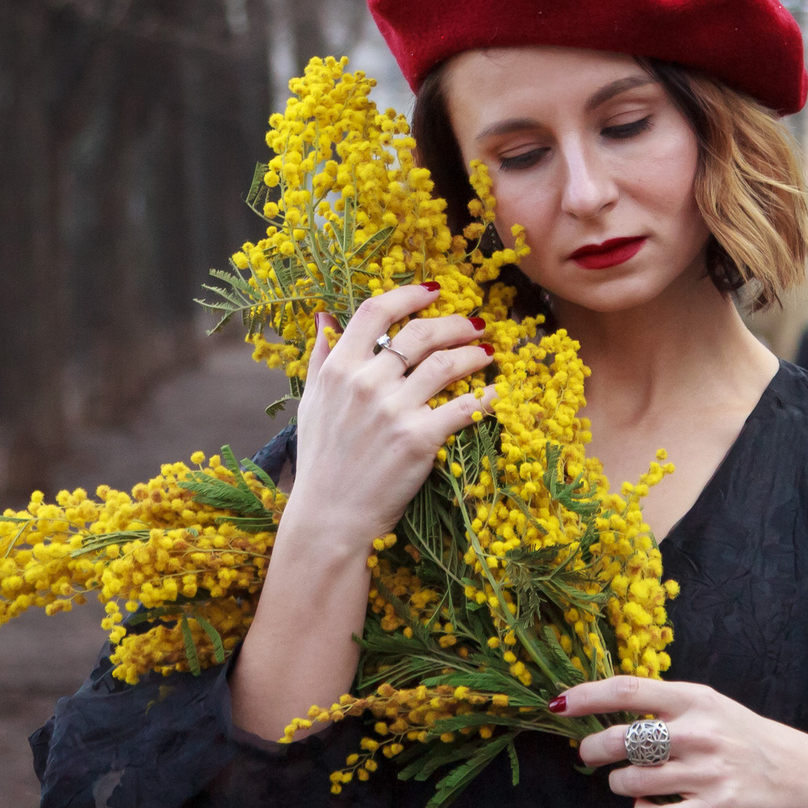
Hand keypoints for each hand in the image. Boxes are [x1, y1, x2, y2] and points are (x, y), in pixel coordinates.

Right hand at [276, 283, 493, 556]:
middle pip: (420, 334)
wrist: (330, 516)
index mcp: (339, 368)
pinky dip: (486, 397)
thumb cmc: (321, 460)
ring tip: (488, 354)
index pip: (376, 312)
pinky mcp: (419, 439)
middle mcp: (366, 383)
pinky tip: (496, 394)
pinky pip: (464, 407)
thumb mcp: (311, 402)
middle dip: (455, 323)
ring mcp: (394, 410)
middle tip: (475, 324)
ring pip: (447, 364)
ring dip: (475, 354)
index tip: (433, 291)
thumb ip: (321, 357)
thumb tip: (324, 316)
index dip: (409, 294)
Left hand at [558, 676, 807, 807]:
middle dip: (593, 750)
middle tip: (590, 756)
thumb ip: (665, 707)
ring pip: (631, 782)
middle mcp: (699, 734)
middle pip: (620, 740)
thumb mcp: (711, 708)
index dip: (586, 696)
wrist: (802, 778)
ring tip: (632, 783)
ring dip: (620, 785)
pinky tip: (652, 807)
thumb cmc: (746, 740)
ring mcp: (706, 774)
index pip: (627, 691)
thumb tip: (604, 708)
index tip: (559, 704)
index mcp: (695, 700)